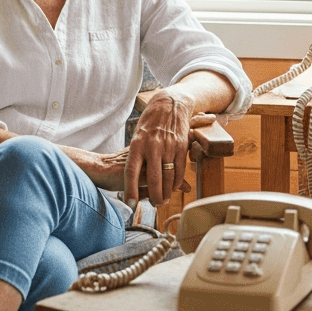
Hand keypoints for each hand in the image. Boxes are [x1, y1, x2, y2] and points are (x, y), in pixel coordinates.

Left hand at [125, 88, 192, 205]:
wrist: (169, 104)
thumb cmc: (150, 123)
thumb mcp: (137, 136)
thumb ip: (136, 156)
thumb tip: (131, 178)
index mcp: (137, 144)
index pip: (132, 172)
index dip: (130, 190)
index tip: (130, 204)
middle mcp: (153, 146)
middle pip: (153, 179)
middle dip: (154, 196)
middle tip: (154, 205)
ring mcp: (168, 146)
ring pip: (168, 177)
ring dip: (167, 192)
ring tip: (163, 200)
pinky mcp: (181, 147)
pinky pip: (180, 169)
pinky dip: (177, 182)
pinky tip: (174, 187)